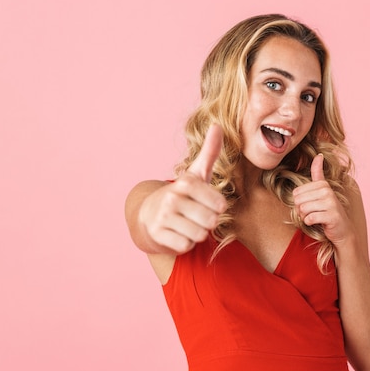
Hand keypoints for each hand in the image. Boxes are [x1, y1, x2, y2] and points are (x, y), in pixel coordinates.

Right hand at [139, 124, 226, 254]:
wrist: (149, 214)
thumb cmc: (182, 194)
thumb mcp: (197, 173)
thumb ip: (210, 152)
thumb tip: (217, 125)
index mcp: (186, 183)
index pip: (220, 205)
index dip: (217, 208)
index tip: (206, 202)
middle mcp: (173, 198)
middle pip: (210, 221)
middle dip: (207, 222)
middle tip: (196, 215)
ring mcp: (164, 217)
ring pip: (199, 235)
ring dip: (197, 233)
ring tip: (186, 224)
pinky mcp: (158, 235)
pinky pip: (186, 245)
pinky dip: (185, 243)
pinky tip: (177, 233)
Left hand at [293, 154, 353, 245]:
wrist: (342, 230)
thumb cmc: (328, 211)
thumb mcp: (322, 191)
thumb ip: (318, 174)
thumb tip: (319, 154)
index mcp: (322, 185)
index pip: (296, 192)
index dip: (299, 202)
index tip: (311, 204)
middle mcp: (327, 191)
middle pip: (298, 201)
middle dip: (301, 211)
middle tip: (313, 213)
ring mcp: (330, 203)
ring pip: (303, 210)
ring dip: (305, 217)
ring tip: (315, 218)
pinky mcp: (331, 216)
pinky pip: (309, 218)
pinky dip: (310, 223)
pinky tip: (319, 223)